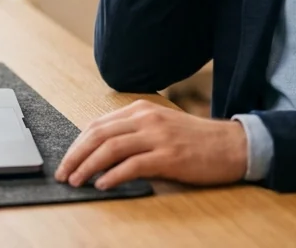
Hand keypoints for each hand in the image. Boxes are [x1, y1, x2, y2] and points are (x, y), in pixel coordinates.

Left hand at [55, 99, 247, 189]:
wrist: (233, 145)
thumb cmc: (196, 141)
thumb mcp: (162, 126)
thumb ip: (134, 132)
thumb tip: (100, 150)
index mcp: (142, 110)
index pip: (99, 124)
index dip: (78, 143)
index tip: (66, 160)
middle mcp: (148, 119)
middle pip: (99, 134)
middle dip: (75, 155)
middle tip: (63, 173)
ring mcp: (159, 137)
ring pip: (111, 148)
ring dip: (88, 166)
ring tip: (76, 181)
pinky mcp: (170, 157)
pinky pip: (133, 165)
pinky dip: (113, 175)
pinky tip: (102, 185)